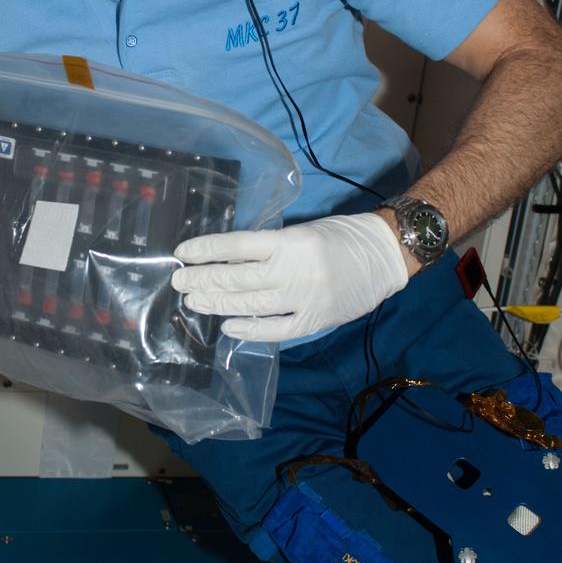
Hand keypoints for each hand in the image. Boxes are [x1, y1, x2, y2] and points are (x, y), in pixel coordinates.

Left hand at [170, 212, 408, 341]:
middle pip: (238, 277)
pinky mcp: (315, 321)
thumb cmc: (340, 237)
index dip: (207, 249)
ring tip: (194, 301)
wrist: (384, 257)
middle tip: (179, 281)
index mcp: (291, 241)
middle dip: (203, 279)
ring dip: (217, 303)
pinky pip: (275, 330)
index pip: (238, 245)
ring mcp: (304, 299)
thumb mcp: (301, 231)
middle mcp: (295, 271)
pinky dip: (249, 330)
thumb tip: (227, 259)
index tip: (183, 252)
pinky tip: (228, 326)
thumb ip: (269, 247)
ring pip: (250, 305)